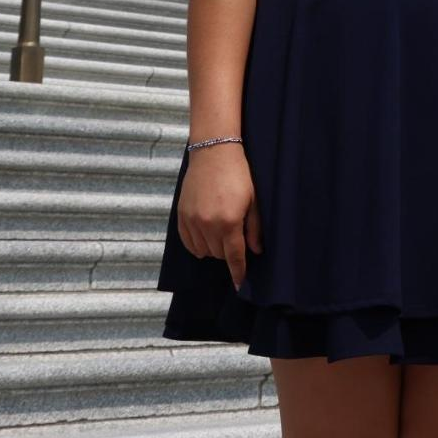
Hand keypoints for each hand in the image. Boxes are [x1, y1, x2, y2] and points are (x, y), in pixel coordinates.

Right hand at [178, 144, 261, 289]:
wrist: (213, 153)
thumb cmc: (238, 175)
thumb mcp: (253, 200)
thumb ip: (254, 228)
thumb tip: (255, 251)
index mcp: (229, 222)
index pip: (234, 257)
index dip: (238, 272)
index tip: (239, 284)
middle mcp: (208, 225)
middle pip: (218, 255)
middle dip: (227, 252)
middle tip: (234, 236)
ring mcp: (192, 221)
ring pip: (203, 251)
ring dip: (212, 248)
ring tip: (220, 231)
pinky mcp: (181, 216)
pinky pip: (188, 242)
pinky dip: (197, 244)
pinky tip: (204, 235)